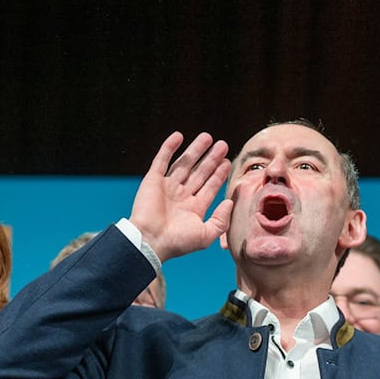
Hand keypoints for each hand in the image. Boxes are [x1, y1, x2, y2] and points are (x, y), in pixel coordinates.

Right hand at [129, 132, 233, 262]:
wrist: (149, 240)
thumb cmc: (176, 242)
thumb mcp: (205, 235)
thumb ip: (221, 220)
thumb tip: (229, 202)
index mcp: (193, 209)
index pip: (209, 187)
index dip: (219, 174)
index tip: (227, 162)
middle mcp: (181, 196)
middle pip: (199, 172)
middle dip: (211, 159)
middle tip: (222, 145)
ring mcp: (166, 187)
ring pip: (183, 164)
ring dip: (195, 150)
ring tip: (207, 137)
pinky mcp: (152, 180)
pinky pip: (161, 160)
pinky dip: (169, 148)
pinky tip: (179, 136)